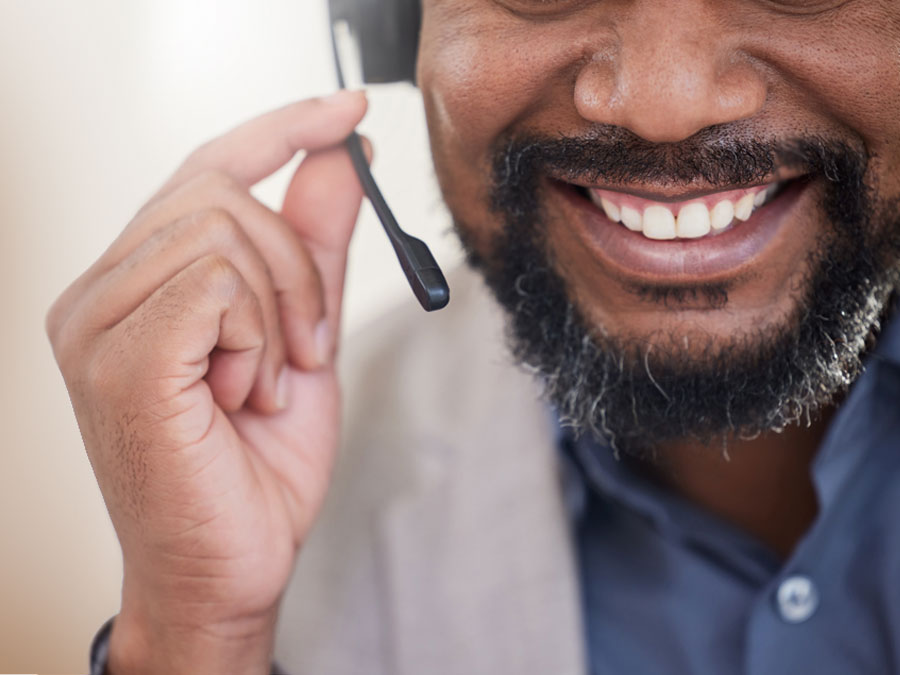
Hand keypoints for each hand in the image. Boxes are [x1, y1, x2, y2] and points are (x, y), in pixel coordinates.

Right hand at [46, 91, 367, 673]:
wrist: (233, 565)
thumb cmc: (258, 463)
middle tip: (314, 345)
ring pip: (221, 232)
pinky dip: (259, 333)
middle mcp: (99, 293)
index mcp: (138, 282)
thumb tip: (340, 156)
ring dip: (282, 310)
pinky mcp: (119, 359)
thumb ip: (315, 244)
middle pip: (219, 190)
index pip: (205, 167)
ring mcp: (96, 324)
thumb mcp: (305, 334)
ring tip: (275, 383)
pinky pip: (214, 282)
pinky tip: (250, 391)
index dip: (281, 128)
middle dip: (298, 265)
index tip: (347, 112)